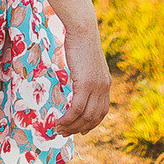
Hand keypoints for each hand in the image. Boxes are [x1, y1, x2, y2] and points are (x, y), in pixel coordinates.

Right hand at [55, 20, 110, 135]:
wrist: (83, 29)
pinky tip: (58, 122)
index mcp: (105, 83)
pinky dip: (68, 118)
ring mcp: (96, 87)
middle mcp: (104, 88)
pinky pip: (76, 108)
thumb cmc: (80, 42)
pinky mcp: (86, 84)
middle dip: (79, 129)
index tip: (81, 131)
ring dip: (71, 126)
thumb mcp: (85, 63)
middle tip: (64, 133)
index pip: (102, 111)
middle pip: (94, 117)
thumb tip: (74, 81)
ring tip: (58, 130)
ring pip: (85, 116)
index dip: (92, 124)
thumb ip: (84, 74)